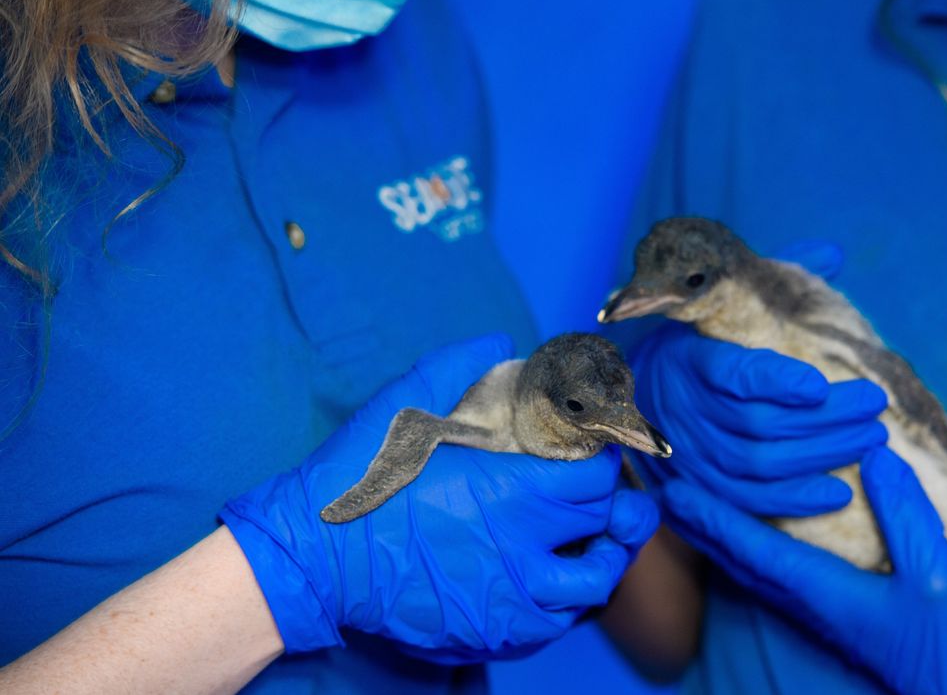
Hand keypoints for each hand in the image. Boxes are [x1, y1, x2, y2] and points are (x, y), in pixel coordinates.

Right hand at [220, 334, 658, 663]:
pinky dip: (570, 598)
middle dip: (605, 498)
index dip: (602, 457)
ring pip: (596, 579)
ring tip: (599, 536)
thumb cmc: (357, 480)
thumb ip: (459, 366)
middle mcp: (522, 549)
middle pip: (601, 521)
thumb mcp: (402, 405)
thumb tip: (503, 342)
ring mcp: (512, 599)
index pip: (595, 475)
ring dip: (605, 553)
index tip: (592, 448)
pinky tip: (558, 577)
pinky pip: (559, 621)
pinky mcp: (495, 633)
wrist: (312, 560)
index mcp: (509, 491)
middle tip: (590, 486)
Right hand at [627, 237, 886, 515]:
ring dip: (820, 455)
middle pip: (756, 423)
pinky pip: (748, 501)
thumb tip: (831, 253)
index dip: (774, 382)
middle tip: (874, 404)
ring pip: (757, 463)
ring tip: (871, 439)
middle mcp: (685, 405)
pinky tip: (840, 490)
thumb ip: (776, 279)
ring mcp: (690, 449)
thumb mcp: (727, 304)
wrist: (644, 389)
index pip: (731, 372)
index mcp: (690, 355)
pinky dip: (795, 499)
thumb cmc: (705, 339)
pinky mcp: (700, 485)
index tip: (819, 384)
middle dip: (825, 419)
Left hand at [662, 447, 946, 694]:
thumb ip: (903, 514)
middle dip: (703, 526)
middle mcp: (814, 605)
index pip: (753, 550)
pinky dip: (754, 551)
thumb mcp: (938, 573)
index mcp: (826, 594)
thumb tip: (874, 456)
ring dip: (722, 538)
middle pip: (741, 562)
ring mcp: (826, 614)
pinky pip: (780, 577)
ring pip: (757, 571)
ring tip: (695, 511)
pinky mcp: (843, 616)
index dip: (713, 518)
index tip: (676, 491)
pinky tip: (756, 539)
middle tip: (666, 492)